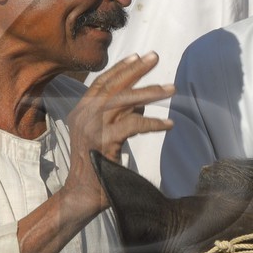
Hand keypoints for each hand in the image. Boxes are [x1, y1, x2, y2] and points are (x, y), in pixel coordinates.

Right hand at [61, 52, 172, 215]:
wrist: (82, 195)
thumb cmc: (96, 170)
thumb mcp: (104, 137)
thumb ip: (118, 118)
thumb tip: (142, 103)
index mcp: (80, 112)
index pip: (101, 83)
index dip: (120, 68)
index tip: (137, 56)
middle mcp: (83, 115)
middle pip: (112, 85)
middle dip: (136, 69)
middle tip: (155, 57)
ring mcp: (91, 127)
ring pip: (123, 100)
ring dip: (150, 92)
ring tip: (171, 88)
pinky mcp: (103, 141)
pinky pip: (133, 125)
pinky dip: (153, 123)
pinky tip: (169, 124)